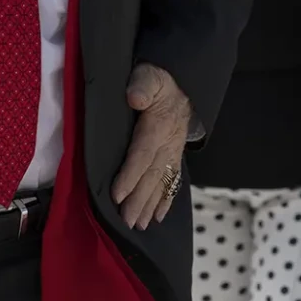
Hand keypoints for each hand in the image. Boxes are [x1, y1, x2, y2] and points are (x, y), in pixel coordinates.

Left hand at [111, 62, 189, 230]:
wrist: (182, 80)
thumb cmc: (160, 78)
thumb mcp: (149, 75)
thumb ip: (142, 85)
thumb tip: (135, 98)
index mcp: (158, 126)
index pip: (142, 154)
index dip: (130, 175)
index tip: (117, 195)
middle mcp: (167, 143)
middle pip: (151, 175)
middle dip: (139, 200)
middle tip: (126, 221)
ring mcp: (173, 151)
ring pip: (161, 182)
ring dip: (149, 205)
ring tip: (138, 225)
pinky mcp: (174, 155)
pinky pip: (172, 181)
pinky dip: (165, 200)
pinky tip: (158, 216)